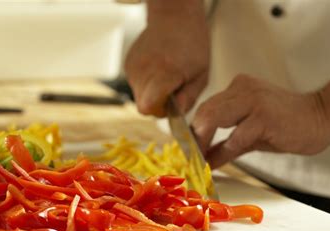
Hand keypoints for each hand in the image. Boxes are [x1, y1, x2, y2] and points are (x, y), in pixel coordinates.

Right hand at [124, 0, 208, 116]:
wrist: (174, 17)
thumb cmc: (192, 44)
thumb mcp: (201, 74)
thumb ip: (188, 98)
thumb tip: (176, 114)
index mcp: (164, 72)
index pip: (149, 107)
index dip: (162, 111)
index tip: (173, 104)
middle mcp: (144, 70)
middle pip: (143, 106)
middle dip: (158, 105)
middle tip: (173, 90)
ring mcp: (133, 67)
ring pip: (139, 97)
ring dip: (152, 94)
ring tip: (166, 77)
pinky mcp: (128, 65)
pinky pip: (136, 86)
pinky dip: (147, 84)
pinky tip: (158, 69)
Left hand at [192, 75, 329, 168]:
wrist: (321, 118)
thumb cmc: (286, 124)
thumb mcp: (249, 133)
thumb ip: (226, 144)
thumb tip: (206, 160)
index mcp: (237, 88)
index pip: (205, 107)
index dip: (193, 130)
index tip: (187, 149)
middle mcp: (241, 89)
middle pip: (204, 112)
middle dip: (193, 138)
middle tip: (190, 158)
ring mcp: (252, 101)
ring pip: (213, 119)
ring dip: (202, 143)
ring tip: (199, 160)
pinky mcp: (263, 116)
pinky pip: (235, 136)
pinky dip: (223, 153)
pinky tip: (216, 163)